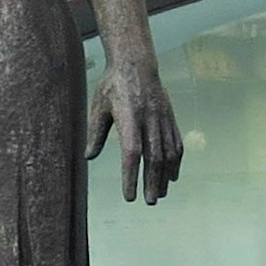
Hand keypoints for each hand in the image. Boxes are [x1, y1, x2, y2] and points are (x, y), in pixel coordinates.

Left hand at [85, 62, 183, 204]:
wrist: (136, 63)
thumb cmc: (113, 85)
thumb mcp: (98, 106)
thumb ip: (95, 132)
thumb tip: (89, 157)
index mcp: (129, 117)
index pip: (131, 153)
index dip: (131, 175)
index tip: (129, 195)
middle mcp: (148, 119)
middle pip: (153, 157)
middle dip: (152, 182)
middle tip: (149, 201)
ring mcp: (162, 118)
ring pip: (167, 152)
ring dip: (165, 176)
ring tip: (160, 194)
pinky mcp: (170, 117)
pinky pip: (176, 143)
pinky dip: (176, 162)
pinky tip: (172, 176)